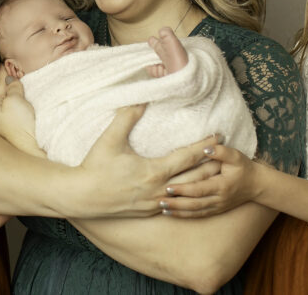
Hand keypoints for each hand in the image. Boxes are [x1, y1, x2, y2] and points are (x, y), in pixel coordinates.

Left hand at [0, 72, 43, 156]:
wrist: (32, 147)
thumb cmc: (19, 123)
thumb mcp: (13, 100)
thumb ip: (12, 88)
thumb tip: (11, 80)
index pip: (0, 84)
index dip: (3, 73)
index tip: (3, 62)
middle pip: (5, 92)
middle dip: (8, 82)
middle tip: (11, 68)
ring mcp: (9, 121)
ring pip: (12, 100)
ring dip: (15, 90)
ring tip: (19, 80)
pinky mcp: (20, 127)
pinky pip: (20, 107)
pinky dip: (21, 100)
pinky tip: (25, 98)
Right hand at [69, 105, 218, 217]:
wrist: (81, 196)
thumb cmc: (95, 167)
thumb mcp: (111, 138)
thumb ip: (128, 115)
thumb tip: (142, 96)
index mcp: (154, 172)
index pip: (188, 157)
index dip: (205, 146)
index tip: (219, 136)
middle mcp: (159, 190)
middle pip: (196, 178)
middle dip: (213, 165)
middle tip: (226, 153)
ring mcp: (155, 203)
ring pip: (188, 193)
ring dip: (204, 182)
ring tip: (216, 170)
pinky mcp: (149, 211)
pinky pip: (176, 204)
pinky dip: (188, 195)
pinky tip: (193, 190)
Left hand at [160, 144, 258, 217]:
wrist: (257, 185)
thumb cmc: (244, 167)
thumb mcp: (236, 156)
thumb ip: (220, 151)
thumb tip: (206, 147)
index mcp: (222, 185)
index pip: (199, 189)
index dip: (183, 189)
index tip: (168, 187)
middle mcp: (218, 199)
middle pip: (194, 204)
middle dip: (176, 204)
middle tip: (159, 201)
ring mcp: (217, 207)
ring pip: (195, 212)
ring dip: (178, 212)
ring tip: (162, 209)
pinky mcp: (216, 210)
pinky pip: (199, 215)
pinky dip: (185, 216)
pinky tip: (172, 214)